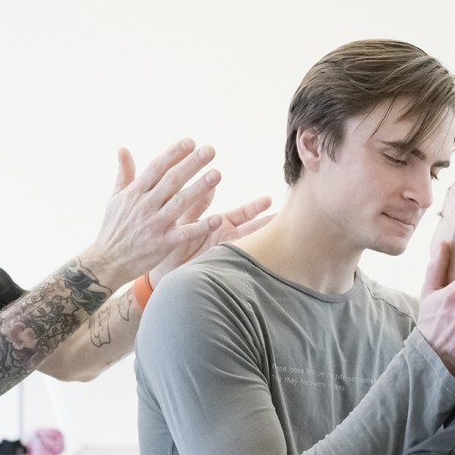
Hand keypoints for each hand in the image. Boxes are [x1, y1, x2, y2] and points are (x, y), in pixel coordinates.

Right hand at [85, 139, 224, 286]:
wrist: (107, 262)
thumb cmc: (114, 228)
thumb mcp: (115, 199)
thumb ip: (124, 174)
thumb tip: (122, 148)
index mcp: (135, 193)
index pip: (156, 167)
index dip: (174, 154)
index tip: (190, 142)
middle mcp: (145, 206)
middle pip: (171, 181)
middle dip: (191, 164)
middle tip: (210, 150)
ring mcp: (154, 225)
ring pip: (180, 203)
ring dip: (200, 188)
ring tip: (217, 174)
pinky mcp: (162, 244)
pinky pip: (184, 234)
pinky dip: (200, 227)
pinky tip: (217, 219)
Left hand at [150, 196, 273, 285]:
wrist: (160, 269)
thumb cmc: (170, 243)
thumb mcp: (184, 220)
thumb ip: (197, 204)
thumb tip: (210, 186)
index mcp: (220, 225)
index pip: (244, 214)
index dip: (257, 208)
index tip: (270, 200)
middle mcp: (227, 239)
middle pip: (254, 231)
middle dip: (272, 226)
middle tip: (294, 221)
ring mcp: (224, 254)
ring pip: (249, 247)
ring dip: (264, 243)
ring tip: (284, 242)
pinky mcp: (218, 265)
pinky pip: (235, 262)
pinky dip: (247, 259)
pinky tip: (258, 258)